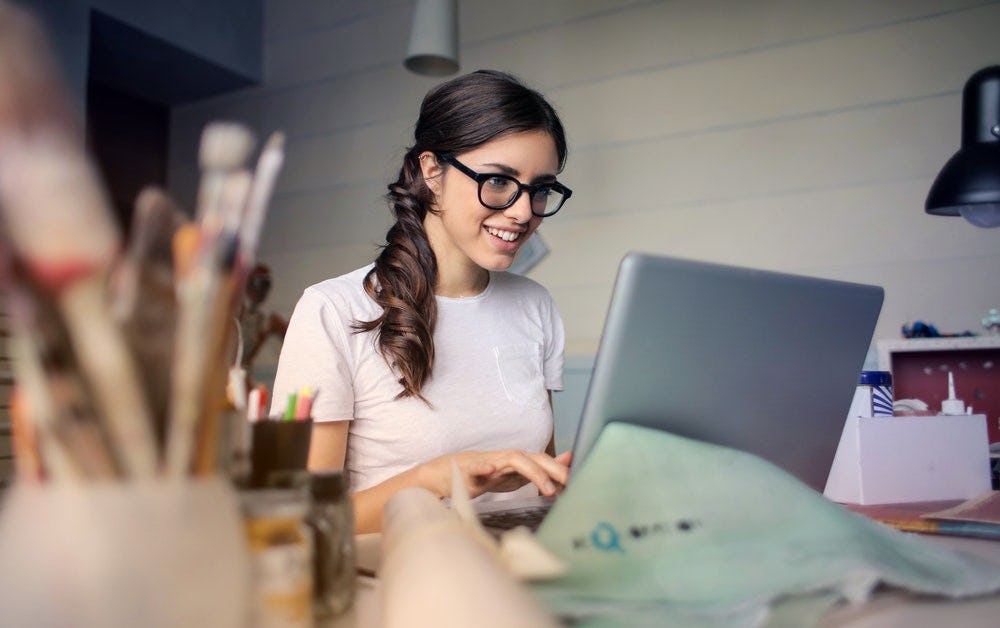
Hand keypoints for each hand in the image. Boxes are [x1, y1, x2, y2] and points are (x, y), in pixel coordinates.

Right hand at [419, 450, 571, 499]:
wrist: (449, 474)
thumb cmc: (486, 475)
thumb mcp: (516, 475)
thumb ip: (540, 470)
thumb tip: (569, 461)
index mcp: (519, 462)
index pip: (545, 462)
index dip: (561, 470)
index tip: (578, 483)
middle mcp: (507, 458)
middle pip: (534, 458)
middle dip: (554, 469)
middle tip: (570, 483)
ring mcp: (489, 462)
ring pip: (513, 460)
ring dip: (532, 472)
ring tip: (547, 488)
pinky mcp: (469, 469)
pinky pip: (477, 467)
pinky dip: (484, 468)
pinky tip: (490, 471)